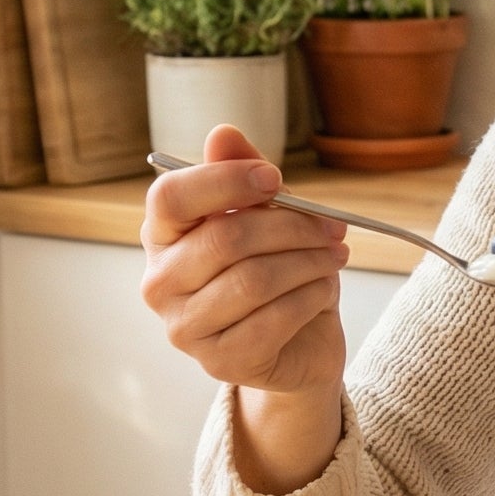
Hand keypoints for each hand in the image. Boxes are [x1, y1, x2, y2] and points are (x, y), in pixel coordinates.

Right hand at [140, 125, 352, 493]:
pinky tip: (323, 289)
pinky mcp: (219, 362)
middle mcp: (160, 283)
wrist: (297, 343)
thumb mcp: (265, 215)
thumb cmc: (275, 268)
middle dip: (291, 227)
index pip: (170, 197)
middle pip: (226, 238)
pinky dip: (310, 296)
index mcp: (162, 236)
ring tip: (334, 256)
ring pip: (255, 280)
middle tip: (333, 227)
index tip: (274, 178)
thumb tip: (223, 133)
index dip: (225, 180)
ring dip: (308, 262)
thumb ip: (242, 174)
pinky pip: (273, 320)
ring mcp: (184, 328)